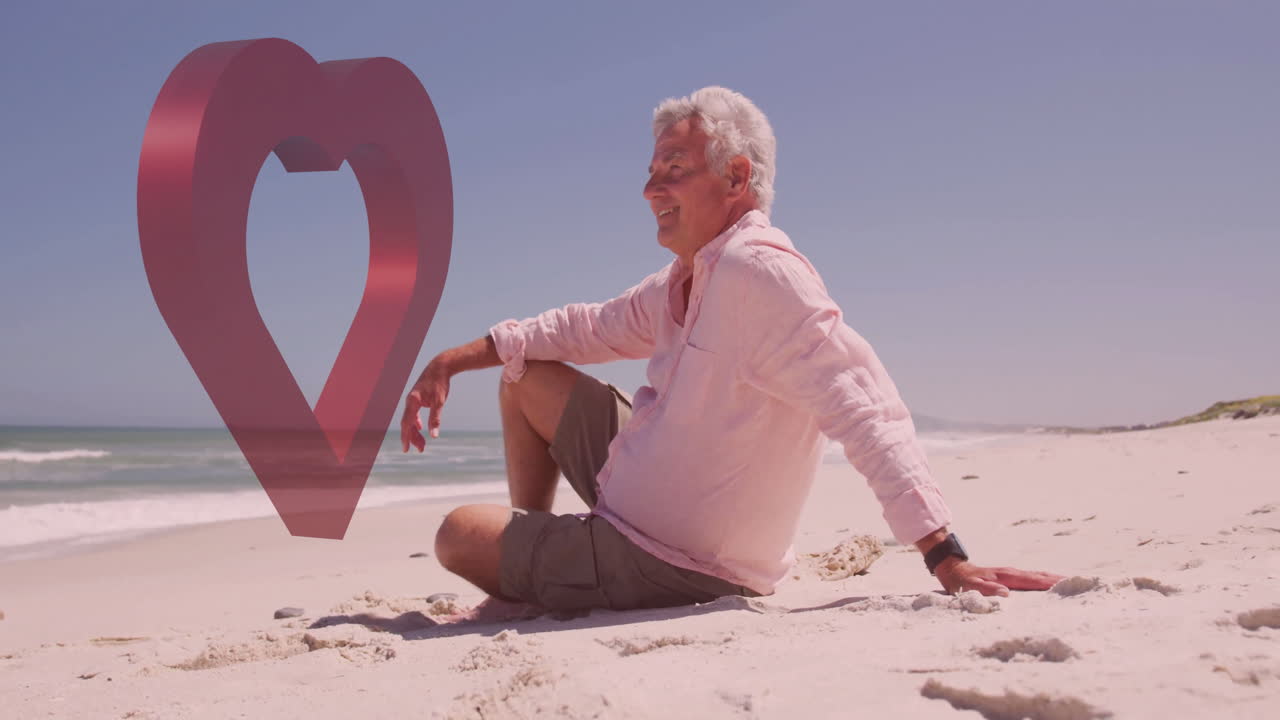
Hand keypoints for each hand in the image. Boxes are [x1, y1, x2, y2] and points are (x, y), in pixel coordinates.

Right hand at [401, 358, 450, 451]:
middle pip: (408, 424)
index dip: (406, 437)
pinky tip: (420, 429)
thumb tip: (434, 435)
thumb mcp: (439, 402)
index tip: (405, 449)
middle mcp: (409, 401)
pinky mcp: (417, 398)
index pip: (406, 423)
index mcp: (412, 402)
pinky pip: (413, 414)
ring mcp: (412, 400)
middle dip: (413, 437)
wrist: (440, 366)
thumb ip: (435, 419)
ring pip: (410, 420)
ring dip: (415, 432)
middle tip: (421, 450)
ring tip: (422, 444)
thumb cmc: (440, 383)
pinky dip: (416, 423)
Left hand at [935, 558, 1064, 596]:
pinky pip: (1032, 579)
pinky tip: (1050, 585)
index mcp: (1007, 576)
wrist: (952, 569)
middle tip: (1081, 584)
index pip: (1034, 580)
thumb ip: (986, 590)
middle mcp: (1012, 573)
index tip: (1070, 585)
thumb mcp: (970, 587)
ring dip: (1054, 580)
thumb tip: (1006, 593)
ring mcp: (1012, 574)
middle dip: (1060, 580)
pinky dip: (1044, 581)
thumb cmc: (961, 581)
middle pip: (1041, 576)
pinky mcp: (1010, 577)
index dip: (1052, 583)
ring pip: (1038, 576)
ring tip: (1072, 585)